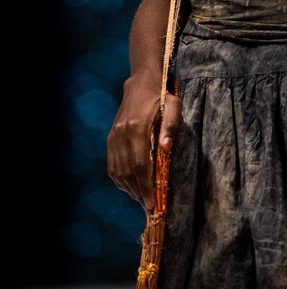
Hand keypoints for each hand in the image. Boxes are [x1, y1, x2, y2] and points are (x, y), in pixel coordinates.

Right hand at [107, 74, 182, 212]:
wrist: (141, 82)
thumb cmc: (161, 96)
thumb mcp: (173, 106)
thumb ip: (171, 126)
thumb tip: (166, 149)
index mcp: (137, 127)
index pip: (140, 165)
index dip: (145, 186)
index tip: (152, 203)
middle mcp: (121, 134)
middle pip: (127, 172)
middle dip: (138, 192)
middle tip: (148, 206)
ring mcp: (113, 137)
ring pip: (117, 171)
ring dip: (129, 188)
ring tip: (141, 199)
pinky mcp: (110, 138)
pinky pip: (112, 165)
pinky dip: (119, 179)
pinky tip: (130, 186)